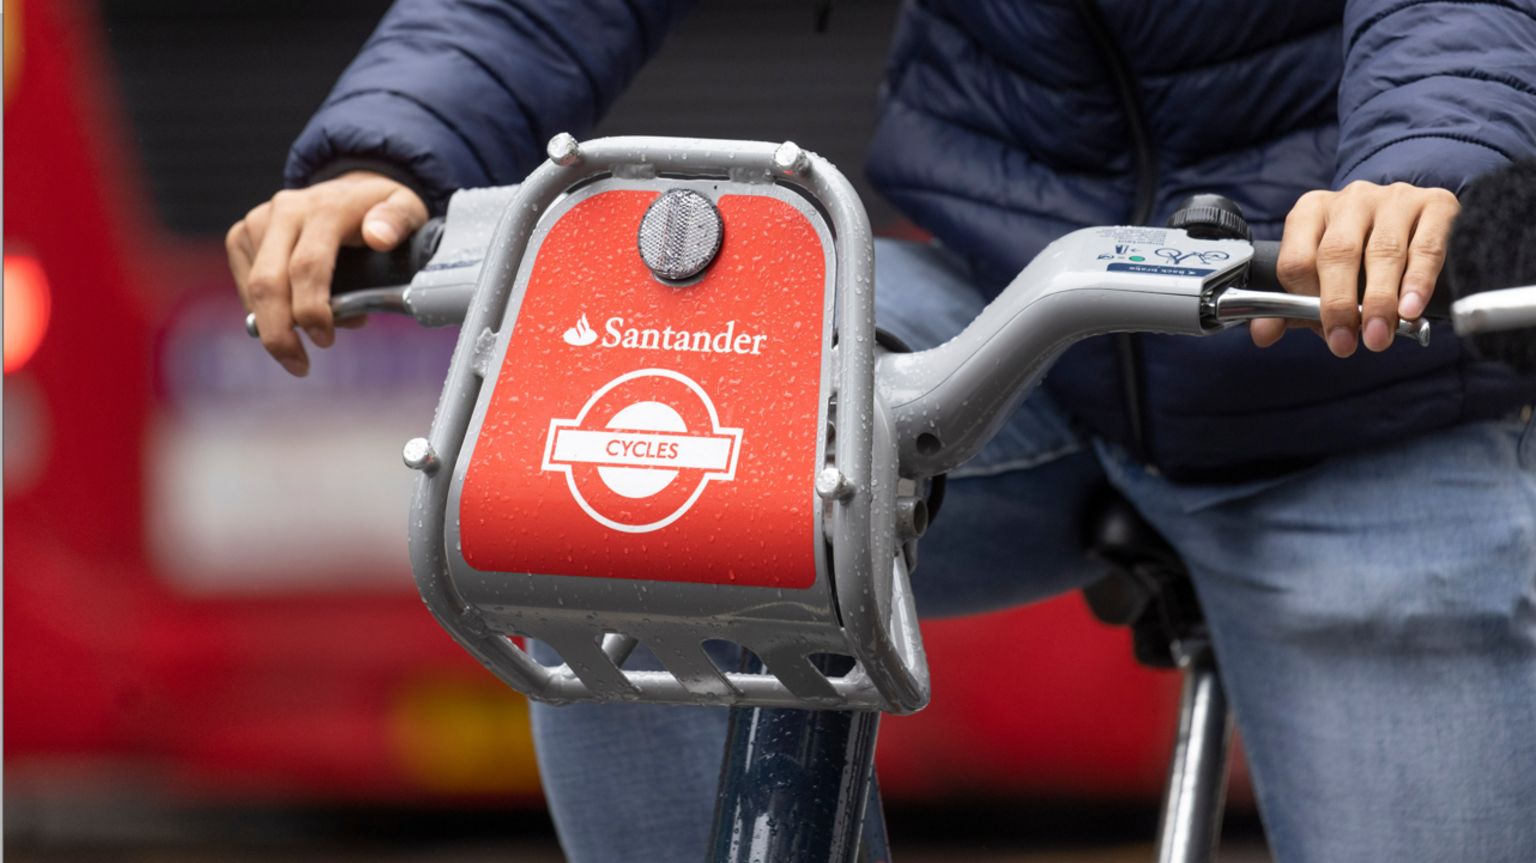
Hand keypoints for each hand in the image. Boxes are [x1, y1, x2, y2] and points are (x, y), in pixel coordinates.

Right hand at [226, 171, 427, 375]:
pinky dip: (264, 311)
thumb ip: (396, 222)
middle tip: (299, 365)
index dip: (313, 310)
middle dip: (279, 333)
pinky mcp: (242, 233)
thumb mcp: (406, 209)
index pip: (308, 266)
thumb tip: (378, 237)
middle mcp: (286, 210)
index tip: (325, 341)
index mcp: (326, 207)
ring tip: (303, 345)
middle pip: (268, 282)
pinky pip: (244, 284)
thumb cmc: (381, 211)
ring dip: (274, 325)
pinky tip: (291, 318)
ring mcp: (260, 220)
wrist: (351, 189)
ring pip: (253, 287)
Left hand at [1252, 181, 1459, 355]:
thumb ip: (1291, 306)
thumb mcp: (1321, 276)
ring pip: (1382, 252)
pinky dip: (1417, 282)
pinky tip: (1411, 310)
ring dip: (1378, 301)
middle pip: (1337, 254)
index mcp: (1311, 212)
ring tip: (1378, 336)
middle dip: (1339, 305)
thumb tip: (1262, 335)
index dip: (1306, 301)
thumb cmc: (1361, 256)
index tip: (1322, 334)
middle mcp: (1350, 200)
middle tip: (1346, 344)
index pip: (1297, 259)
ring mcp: (1394, 198)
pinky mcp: (1436, 204)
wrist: (1417, 220)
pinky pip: (1426, 247)